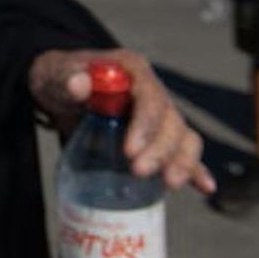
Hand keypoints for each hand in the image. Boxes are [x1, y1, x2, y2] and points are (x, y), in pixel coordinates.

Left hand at [29, 48, 214, 193]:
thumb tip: (79, 83)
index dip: (145, 125)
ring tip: (168, 184)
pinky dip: (195, 169)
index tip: (129, 150)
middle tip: (138, 171)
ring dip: (182, 161)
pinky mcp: (155, 137)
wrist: (58, 89)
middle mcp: (151, 92)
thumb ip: (65, 78)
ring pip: (182, 137)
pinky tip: (204, 186)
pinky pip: (181, 152)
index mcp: (132, 71)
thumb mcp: (54, 73)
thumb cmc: (59, 77)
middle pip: (170, 121)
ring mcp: (156, 116)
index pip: (149, 97)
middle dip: (160, 150)